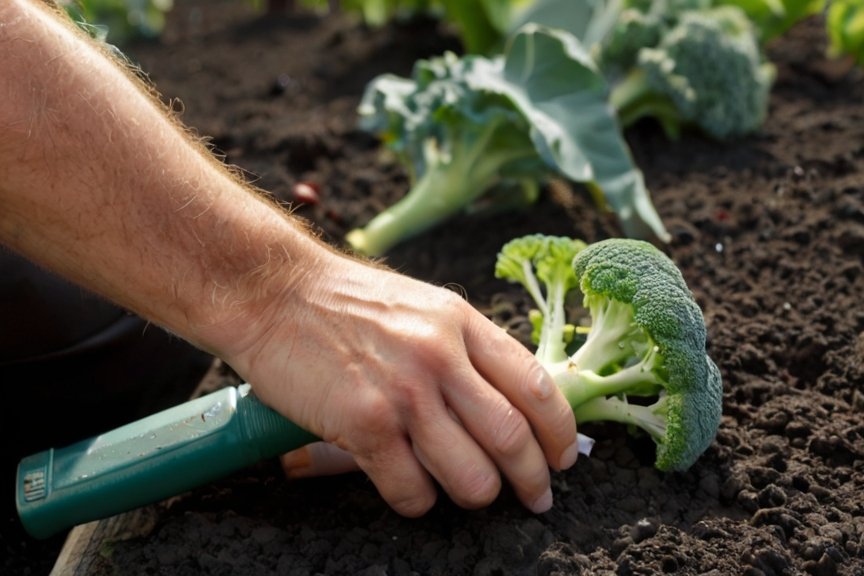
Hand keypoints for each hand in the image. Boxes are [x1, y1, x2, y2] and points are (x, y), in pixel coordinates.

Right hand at [219, 250, 579, 516]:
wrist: (274, 293)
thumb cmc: (346, 302)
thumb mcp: (424, 306)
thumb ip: (467, 348)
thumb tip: (510, 398)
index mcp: (462, 323)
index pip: (538, 386)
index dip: (561, 433)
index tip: (564, 458)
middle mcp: (441, 357)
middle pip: (514, 439)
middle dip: (533, 480)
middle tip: (535, 498)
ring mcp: (404, 393)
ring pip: (472, 475)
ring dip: (478, 496)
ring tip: (470, 494)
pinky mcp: (365, 425)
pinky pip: (412, 490)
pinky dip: (419, 502)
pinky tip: (411, 490)